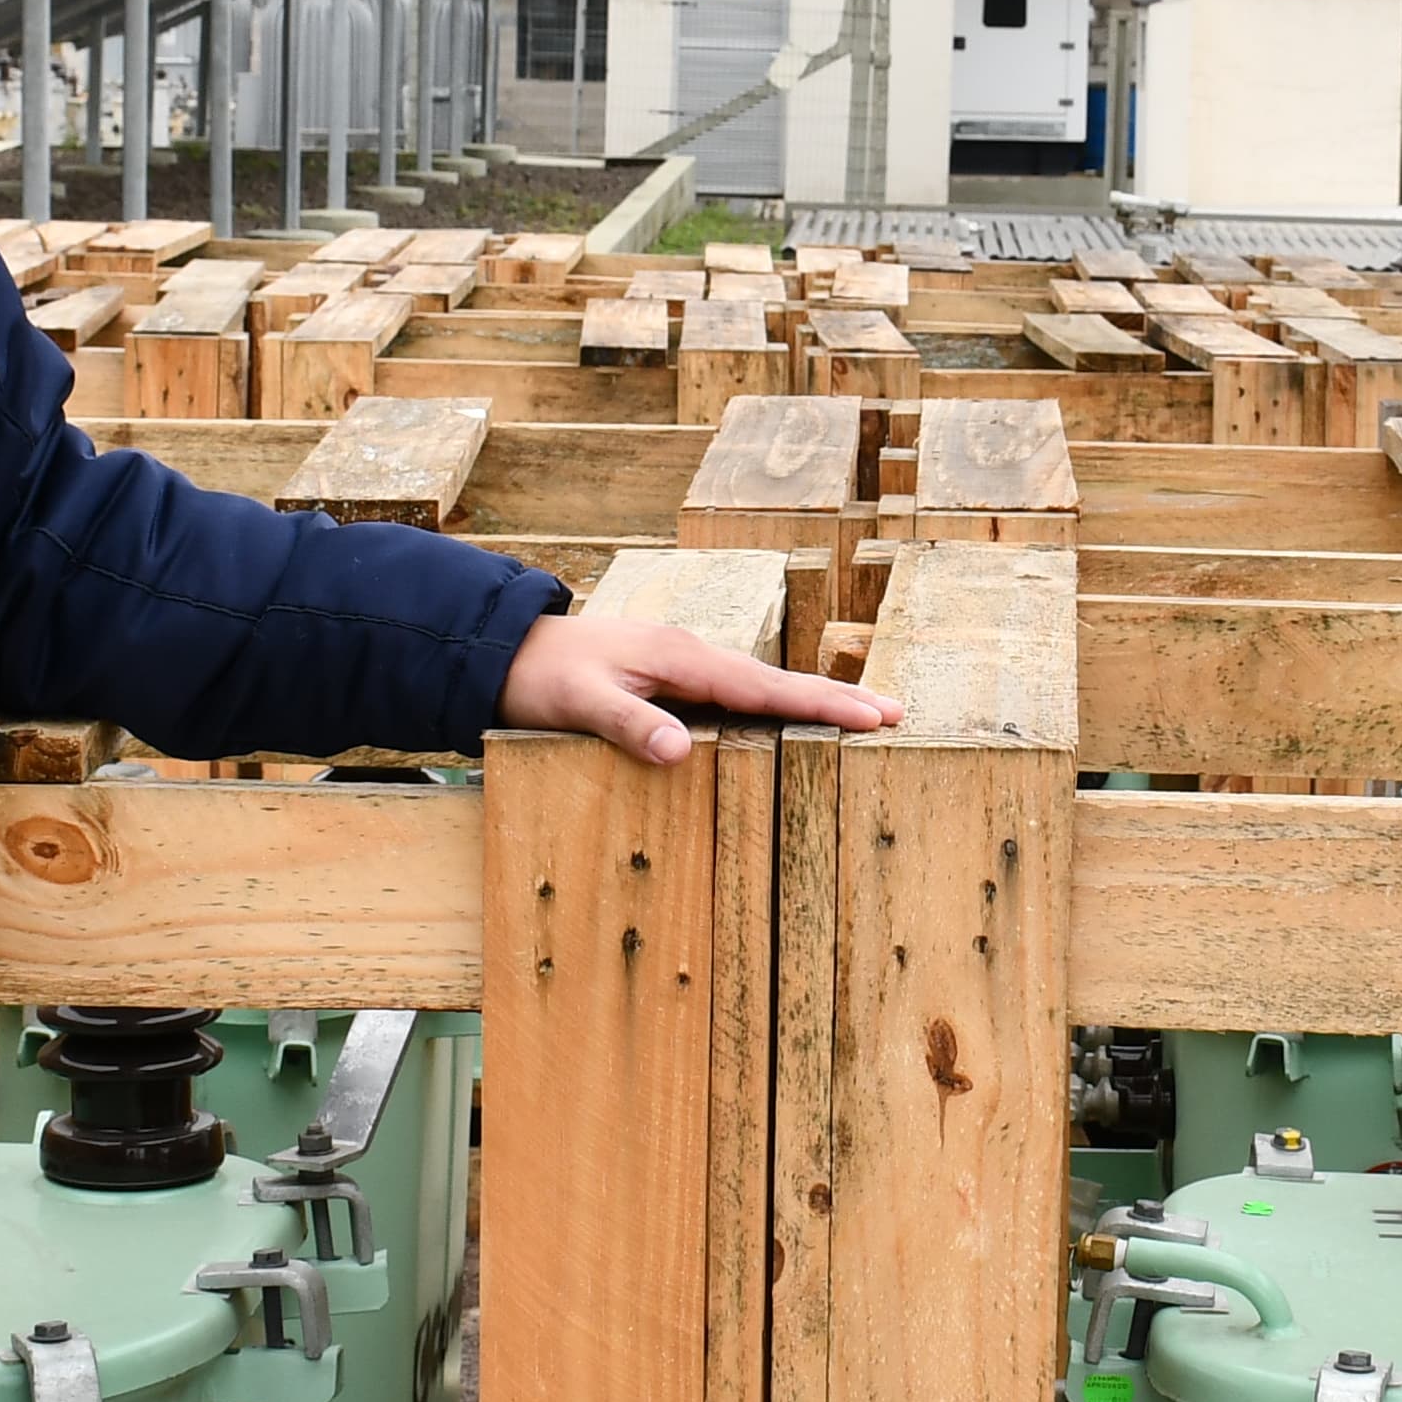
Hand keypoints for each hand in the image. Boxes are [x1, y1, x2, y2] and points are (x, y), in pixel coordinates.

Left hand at [501, 609, 899, 764]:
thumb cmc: (542, 678)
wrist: (505, 649)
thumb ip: (628, 726)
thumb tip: (680, 752)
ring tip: (863, 716)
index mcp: (682, 658)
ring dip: (812, 700)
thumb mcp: (578, 704)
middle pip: (778, 681)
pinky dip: (777, 702)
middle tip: (895, 715)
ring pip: (762, 684)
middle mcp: (693, 655)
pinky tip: (790, 718)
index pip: (765, 687)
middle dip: (837, 697)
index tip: (873, 714)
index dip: (822, 703)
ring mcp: (685, 664)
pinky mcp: (674, 676)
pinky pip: (739, 692)